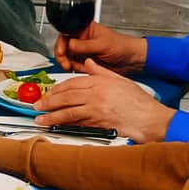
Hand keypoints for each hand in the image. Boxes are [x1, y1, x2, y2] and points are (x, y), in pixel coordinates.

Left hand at [35, 59, 172, 142]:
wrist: (150, 119)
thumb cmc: (139, 102)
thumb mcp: (120, 80)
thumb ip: (101, 71)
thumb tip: (88, 63)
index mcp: (100, 82)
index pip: (73, 83)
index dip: (58, 88)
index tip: (50, 92)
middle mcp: (96, 95)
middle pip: (67, 96)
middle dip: (49, 101)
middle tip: (38, 105)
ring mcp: (96, 110)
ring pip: (68, 111)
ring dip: (52, 115)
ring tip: (41, 118)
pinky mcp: (98, 123)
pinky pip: (77, 123)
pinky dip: (65, 124)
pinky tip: (57, 126)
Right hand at [54, 20, 146, 73]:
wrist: (132, 61)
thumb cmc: (122, 46)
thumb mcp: (102, 44)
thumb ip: (84, 45)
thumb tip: (69, 45)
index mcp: (85, 29)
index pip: (66, 33)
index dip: (62, 43)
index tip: (62, 52)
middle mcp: (82, 39)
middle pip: (63, 46)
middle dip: (63, 56)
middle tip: (67, 63)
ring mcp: (83, 51)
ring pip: (67, 58)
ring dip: (70, 63)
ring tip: (77, 66)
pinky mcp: (85, 62)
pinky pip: (74, 66)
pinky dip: (77, 69)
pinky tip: (84, 69)